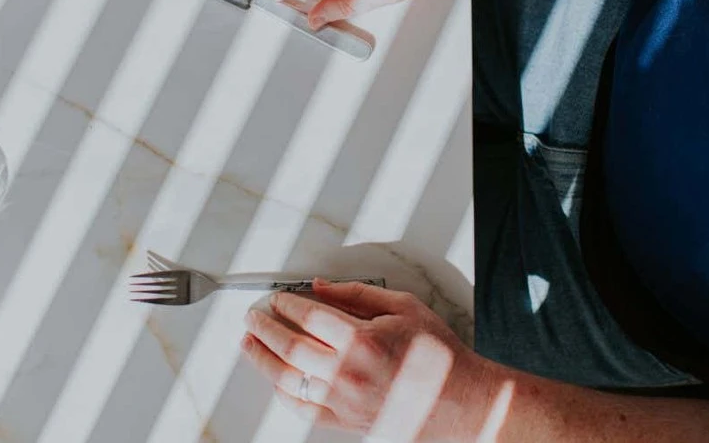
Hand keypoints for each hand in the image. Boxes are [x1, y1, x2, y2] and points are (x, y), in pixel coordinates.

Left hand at [242, 280, 491, 441]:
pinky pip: (303, 409)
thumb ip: (358, 294)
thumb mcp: (404, 307)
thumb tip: (320, 287)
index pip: (309, 317)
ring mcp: (344, 401)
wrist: (459, 401)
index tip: (277, 297)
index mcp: (362, 340)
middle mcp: (348, 372)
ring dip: (262, 359)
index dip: (286, 304)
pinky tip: (275, 379)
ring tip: (249, 344)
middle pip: (290, 346)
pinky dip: (284, 393)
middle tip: (253, 316)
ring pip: (288, 379)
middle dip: (265, 328)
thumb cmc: (435, 353)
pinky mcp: (346, 421)